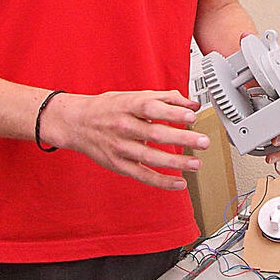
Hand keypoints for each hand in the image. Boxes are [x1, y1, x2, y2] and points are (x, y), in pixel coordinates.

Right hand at [44, 89, 209, 190]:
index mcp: (128, 106)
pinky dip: (161, 181)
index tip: (191, 115)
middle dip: (181, 138)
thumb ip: (165, 98)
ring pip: (150, 157)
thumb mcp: (135, 96)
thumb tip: (193, 103)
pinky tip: (179, 183)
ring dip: (176, 162)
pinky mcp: (118, 165)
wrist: (77, 123)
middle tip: (203, 141)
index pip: (152, 108)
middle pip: (155, 134)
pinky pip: (142, 175)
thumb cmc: (110, 108)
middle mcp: (124, 126)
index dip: (172, 112)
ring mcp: (120, 147)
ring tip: (196, 164)